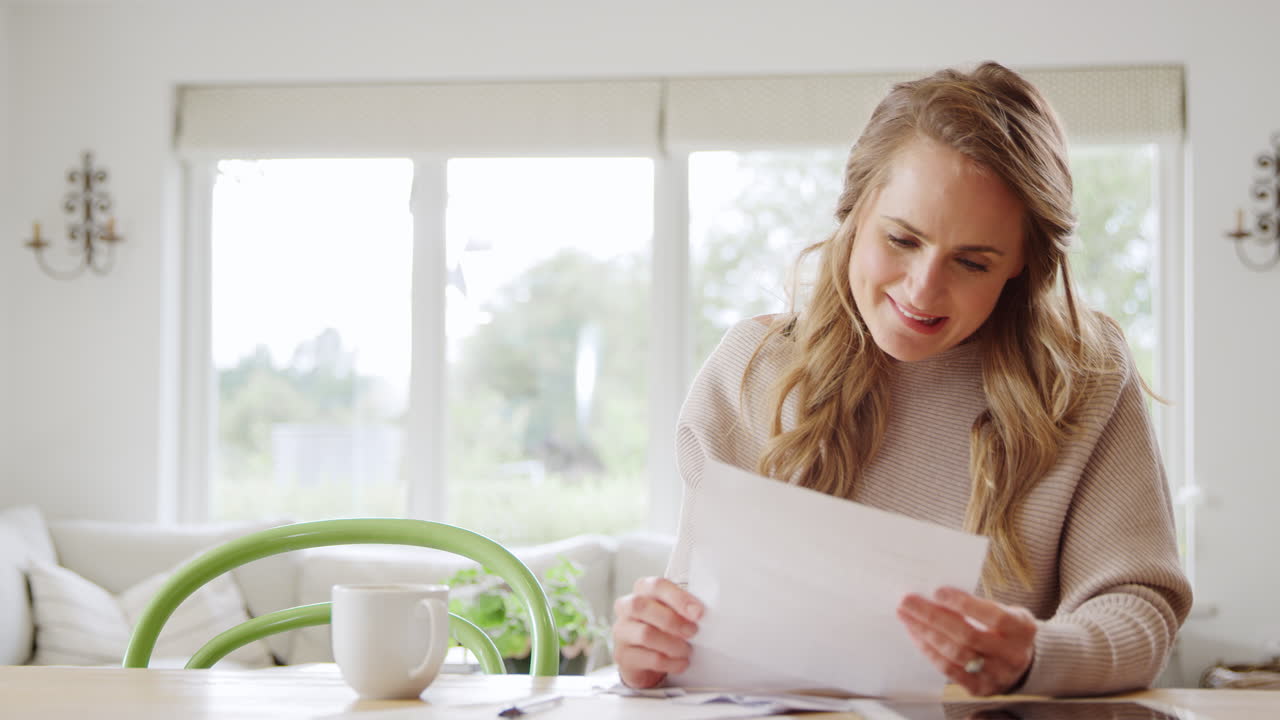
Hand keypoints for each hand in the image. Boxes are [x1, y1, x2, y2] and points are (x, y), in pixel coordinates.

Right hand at [611, 576, 703, 688]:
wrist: (646, 660)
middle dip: (672, 620)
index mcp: (642, 590)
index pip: (656, 586)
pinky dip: (671, 662)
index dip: (678, 598)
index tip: (698, 613)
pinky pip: (649, 658)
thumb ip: (683, 608)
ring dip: (673, 644)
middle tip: (693, 631)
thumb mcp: (672, 612)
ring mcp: (621, 632)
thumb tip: (701, 613)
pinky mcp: (623, 656)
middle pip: (642, 606)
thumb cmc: (663, 628)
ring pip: (646, 634)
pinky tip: (682, 663)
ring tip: (687, 650)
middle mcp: (626, 608)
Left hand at [896, 586, 1035, 695]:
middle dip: (933, 617)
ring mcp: (996, 675)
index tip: (937, 592)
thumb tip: (935, 595)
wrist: (1023, 664)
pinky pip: (949, 670)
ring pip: (955, 654)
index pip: (993, 617)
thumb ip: (979, 605)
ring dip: (926, 633)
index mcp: (1021, 630)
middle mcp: (1012, 655)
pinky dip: (929, 651)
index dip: (964, 604)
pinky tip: (916, 635)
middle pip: (968, 636)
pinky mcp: (980, 688)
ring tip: (907, 616)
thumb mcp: (1006, 611)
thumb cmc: (1006, 629)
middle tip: (908, 602)